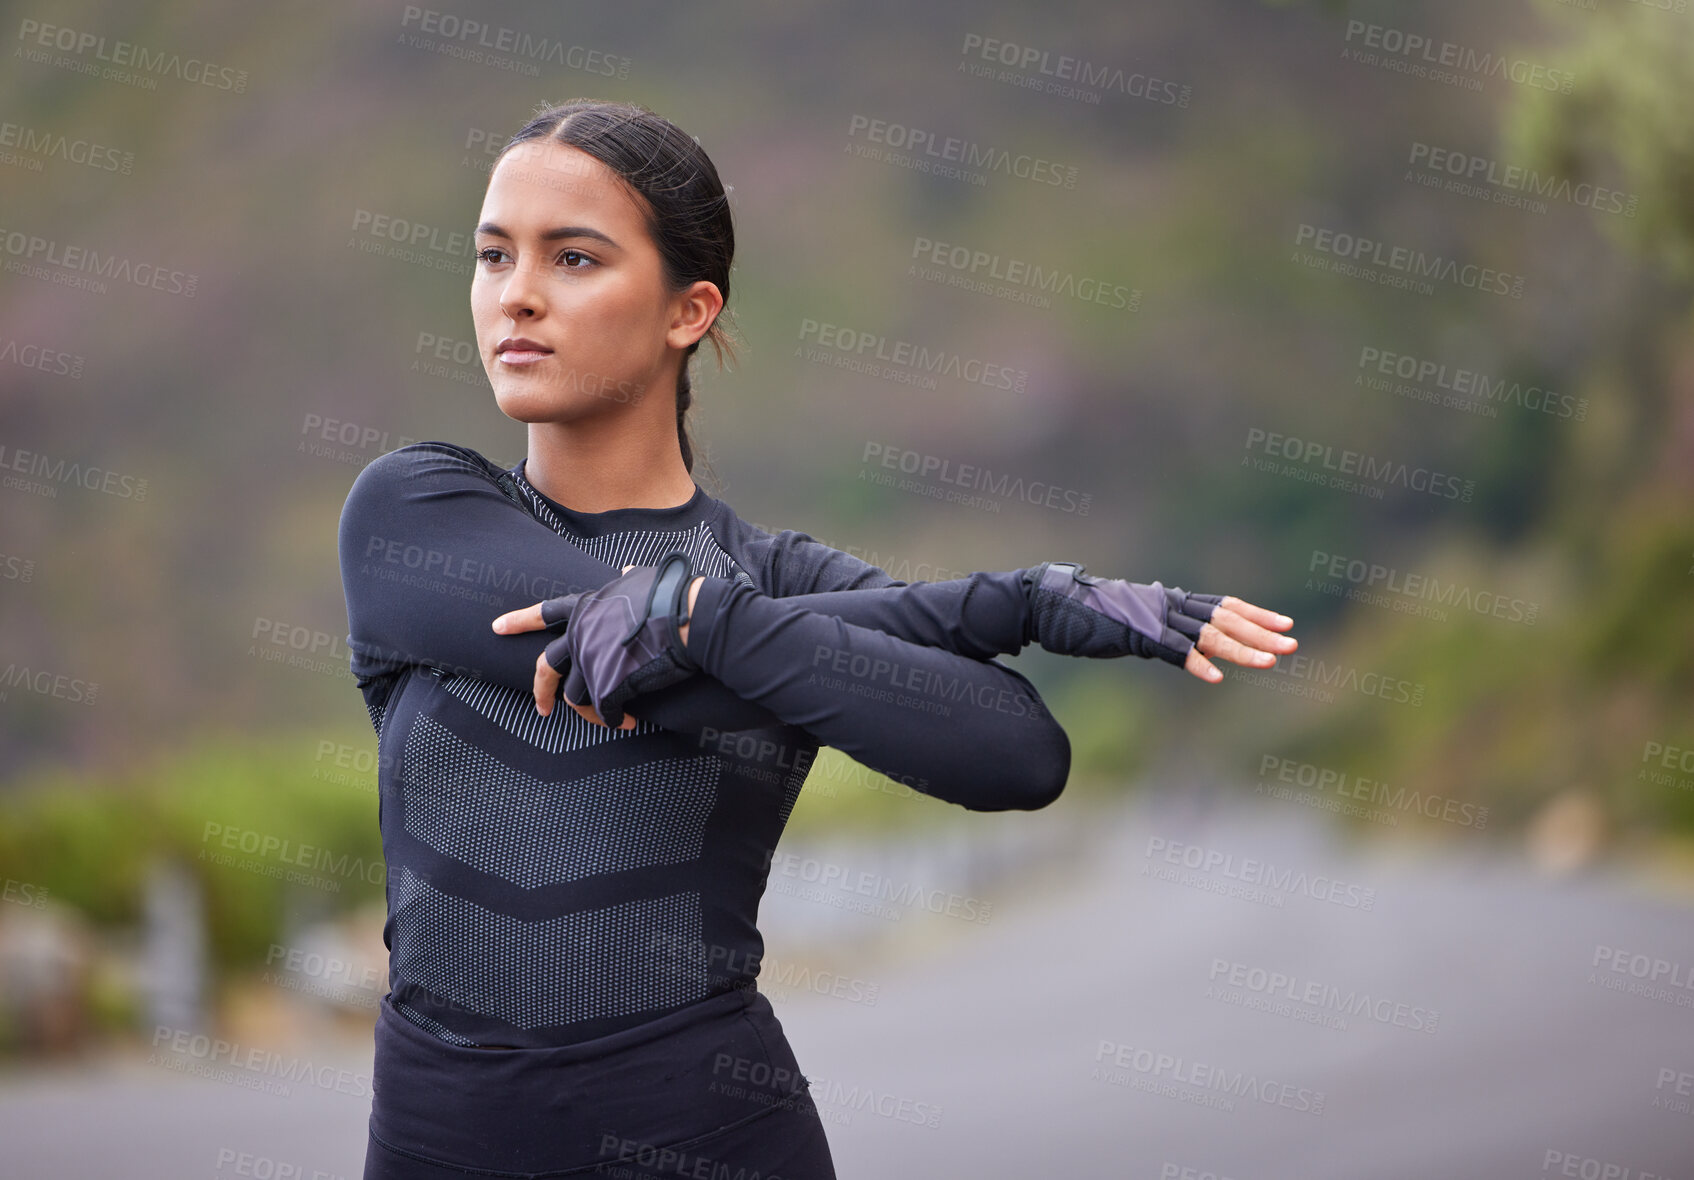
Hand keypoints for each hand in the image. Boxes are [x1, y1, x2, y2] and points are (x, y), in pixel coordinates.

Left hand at [491, 559, 706, 724]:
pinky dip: (613, 719)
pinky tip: (626, 720)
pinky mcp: (608, 684)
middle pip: (546, 666)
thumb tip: (626, 572)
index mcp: (587, 607)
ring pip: (575, 695)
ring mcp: (591, 660)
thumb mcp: (643, 579)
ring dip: (591, 711)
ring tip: (609, 717)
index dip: (519, 621)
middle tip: (540, 708)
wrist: (687, 617)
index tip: (497, 628)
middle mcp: (581, 634)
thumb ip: (628, 579)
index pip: (545, 612)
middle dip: (540, 690)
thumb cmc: (670, 595)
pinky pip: (603, 710)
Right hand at [1023, 560, 1295, 682]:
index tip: (1284, 623)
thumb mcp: (1131, 624)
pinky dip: (1194, 662)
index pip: (1222, 605)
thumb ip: (1159, 631)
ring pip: (1207, 633)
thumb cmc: (1085, 616)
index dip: (1255, 614)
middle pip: (1225, 618)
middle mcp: (1168, 605)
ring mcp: (1153, 619)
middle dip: (1261, 632)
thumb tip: (1179, 643)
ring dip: (1241, 649)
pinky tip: (1216, 677)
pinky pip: (1171, 650)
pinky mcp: (1134, 634)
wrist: (1048, 603)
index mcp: (1169, 601)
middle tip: (1293, 644)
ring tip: (1270, 661)